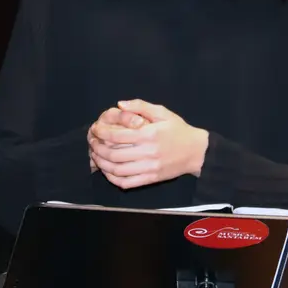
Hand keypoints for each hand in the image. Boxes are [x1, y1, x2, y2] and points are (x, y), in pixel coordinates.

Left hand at [88, 100, 209, 189]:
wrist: (196, 152)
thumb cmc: (178, 130)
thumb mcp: (162, 112)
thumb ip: (141, 106)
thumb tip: (120, 105)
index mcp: (149, 134)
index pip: (117, 136)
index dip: (102, 133)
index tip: (95, 129)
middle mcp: (147, 152)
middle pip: (113, 154)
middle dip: (97, 148)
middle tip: (91, 142)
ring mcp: (149, 168)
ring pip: (117, 170)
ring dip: (102, 164)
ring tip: (95, 156)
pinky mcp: (150, 179)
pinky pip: (127, 182)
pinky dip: (113, 179)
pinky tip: (107, 171)